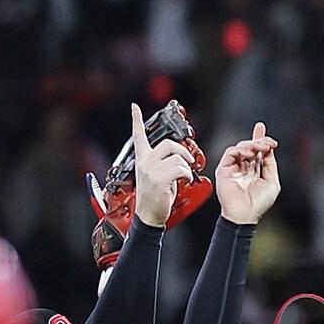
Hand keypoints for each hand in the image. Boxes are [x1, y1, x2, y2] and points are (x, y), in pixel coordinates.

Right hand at [131, 103, 195, 226]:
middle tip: (188, 160)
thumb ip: (163, 163)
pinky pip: (180, 169)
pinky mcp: (159, 179)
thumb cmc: (154, 198)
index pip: (138, 136)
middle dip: (183, 151)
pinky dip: (187, 175)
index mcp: (142, 159)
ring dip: (186, 168)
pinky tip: (184, 181)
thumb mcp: (156, 176)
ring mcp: (151, 170)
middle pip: (168, 144)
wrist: (148, 215)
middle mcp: (145, 162)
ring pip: (178, 158)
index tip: (134, 107)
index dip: (136, 120)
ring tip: (184, 177)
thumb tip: (179, 157)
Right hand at [216, 122, 280, 224]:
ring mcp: (234, 169)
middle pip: (249, 148)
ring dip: (252, 145)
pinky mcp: (224, 170)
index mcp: (254, 171)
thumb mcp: (272, 181)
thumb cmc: (258, 204)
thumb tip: (269, 149)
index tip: (262, 129)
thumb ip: (270, 164)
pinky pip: (230, 153)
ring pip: (240, 148)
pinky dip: (240, 150)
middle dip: (258, 141)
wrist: (245, 214)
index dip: (259, 139)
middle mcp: (244, 169)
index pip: (256, 151)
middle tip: (266, 141)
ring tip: (260, 147)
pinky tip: (248, 153)